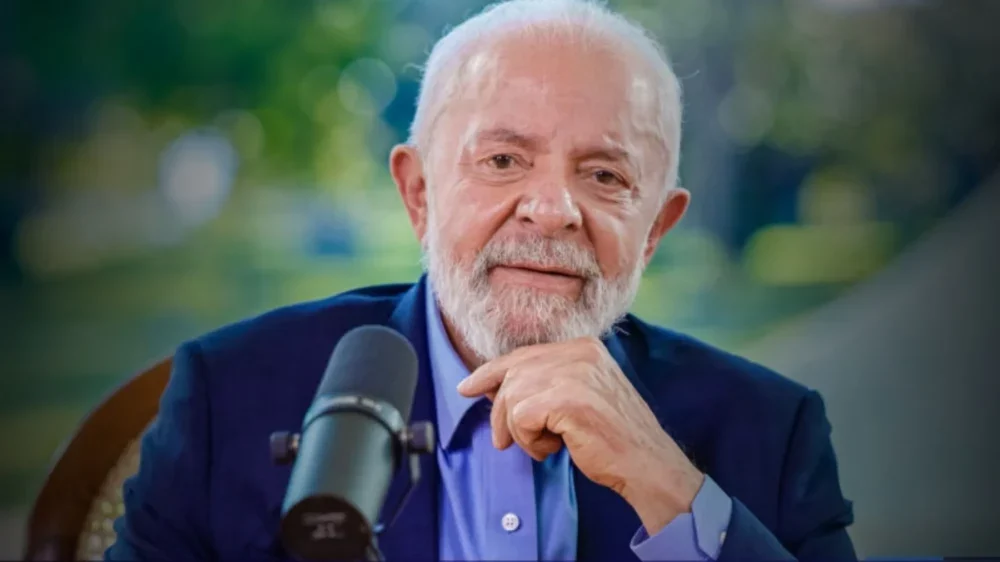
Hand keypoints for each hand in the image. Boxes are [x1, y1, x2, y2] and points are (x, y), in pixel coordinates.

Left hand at [456, 337, 704, 533]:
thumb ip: (542, 384)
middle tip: (504, 441)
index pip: (522, 355)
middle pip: (512, 374)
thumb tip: (487, 385)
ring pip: (512, 397)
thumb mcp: (577, 398)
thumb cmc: (611, 439)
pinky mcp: (568, 399)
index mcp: (583, 347)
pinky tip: (554, 449)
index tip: (466, 387)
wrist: (647, 464)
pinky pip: (520, 417)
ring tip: (546, 445)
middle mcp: (579, 351)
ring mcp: (574, 372)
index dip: (489, 372)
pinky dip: (529, 441)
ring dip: (520, 432)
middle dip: (500, 412)